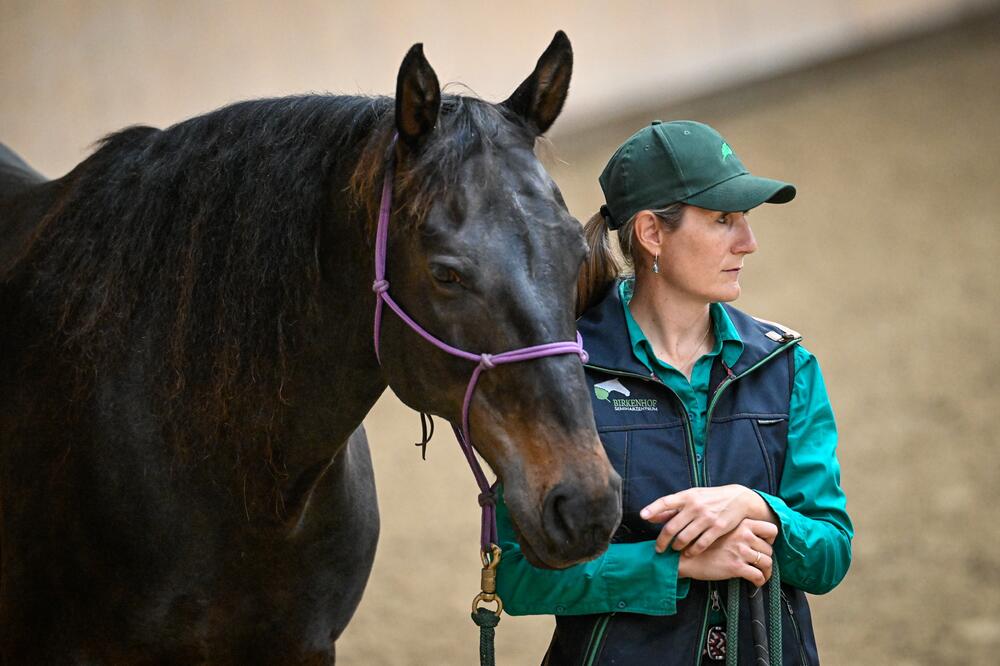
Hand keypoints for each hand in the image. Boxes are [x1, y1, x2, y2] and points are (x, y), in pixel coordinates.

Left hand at [641, 485, 771, 555]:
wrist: (738, 498)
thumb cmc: (711, 498)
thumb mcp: (692, 496)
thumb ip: (672, 507)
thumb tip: (651, 516)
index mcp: (687, 496)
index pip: (666, 502)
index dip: (653, 509)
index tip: (642, 516)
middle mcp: (695, 506)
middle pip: (672, 527)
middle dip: (662, 541)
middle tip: (658, 549)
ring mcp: (707, 518)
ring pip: (684, 538)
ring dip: (676, 547)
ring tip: (674, 550)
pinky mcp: (718, 528)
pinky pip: (700, 544)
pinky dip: (691, 551)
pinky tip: (687, 553)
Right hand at [676, 519, 777, 586]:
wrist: (686, 555)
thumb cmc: (701, 543)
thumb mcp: (720, 529)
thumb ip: (736, 530)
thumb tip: (751, 536)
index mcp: (741, 524)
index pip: (770, 528)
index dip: (771, 539)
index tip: (766, 545)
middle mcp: (743, 536)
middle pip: (768, 548)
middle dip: (766, 558)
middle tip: (761, 563)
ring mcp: (740, 551)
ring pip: (766, 562)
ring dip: (766, 571)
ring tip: (762, 574)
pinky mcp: (736, 567)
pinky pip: (758, 576)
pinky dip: (760, 580)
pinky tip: (756, 582)